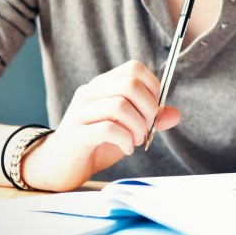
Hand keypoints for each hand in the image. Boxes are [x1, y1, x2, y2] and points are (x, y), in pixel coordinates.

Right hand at [22, 60, 180, 190]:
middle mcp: (90, 93)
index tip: (154, 109)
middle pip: (129, 84)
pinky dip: (125, 139)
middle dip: (148, 108)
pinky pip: (107, 129)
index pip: (133, 68)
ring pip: (119, 105)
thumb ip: (150, 120)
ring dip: (137, 126)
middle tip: (147, 128)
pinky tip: (126, 148)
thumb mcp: (128, 128)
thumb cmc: (96, 143)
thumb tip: (175, 114)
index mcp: (103, 86)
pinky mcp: (76, 134)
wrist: (60, 166)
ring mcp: (80, 112)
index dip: (152, 86)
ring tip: (136, 140)